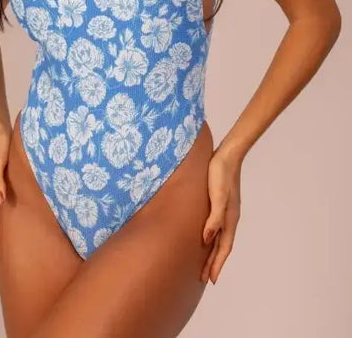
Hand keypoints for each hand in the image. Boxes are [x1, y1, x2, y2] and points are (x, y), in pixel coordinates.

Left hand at [201, 147, 241, 283]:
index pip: (223, 247)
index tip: (211, 280)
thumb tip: (207, 239)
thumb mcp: (217, 196)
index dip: (217, 264)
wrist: (227, 155)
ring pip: (219, 237)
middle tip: (204, 278)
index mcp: (230, 218)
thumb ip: (214, 218)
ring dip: (213, 251)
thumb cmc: (221, 174)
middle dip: (214, 262)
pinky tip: (204, 236)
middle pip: (221, 245)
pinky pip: (216, 226)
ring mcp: (226, 210)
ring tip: (205, 262)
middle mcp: (229, 217)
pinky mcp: (220, 202)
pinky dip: (211, 237)